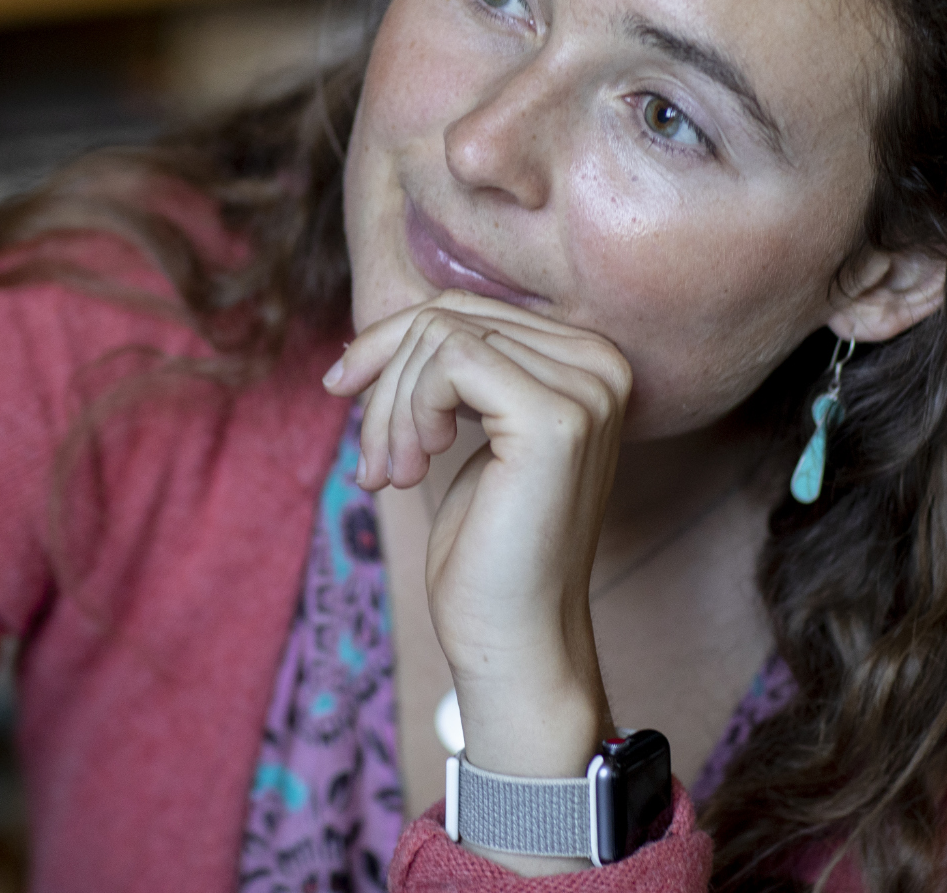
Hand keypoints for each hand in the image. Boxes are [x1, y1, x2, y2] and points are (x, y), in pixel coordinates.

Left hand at [323, 290, 631, 789]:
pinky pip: (449, 360)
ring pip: (440, 337)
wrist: (514, 638)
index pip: (468, 308)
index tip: (344, 389)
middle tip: (372, 460)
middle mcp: (602, 365)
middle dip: (385, 379)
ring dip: (390, 409)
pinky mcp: (555, 418)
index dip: (392, 342)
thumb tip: (383, 328)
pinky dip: (408, 412)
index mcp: (589, 362)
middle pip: (450, 316)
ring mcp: (586, 389)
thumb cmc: (486, 548)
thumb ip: (453, 371)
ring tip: (390, 475)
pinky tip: (411, 469)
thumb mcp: (466, 435)